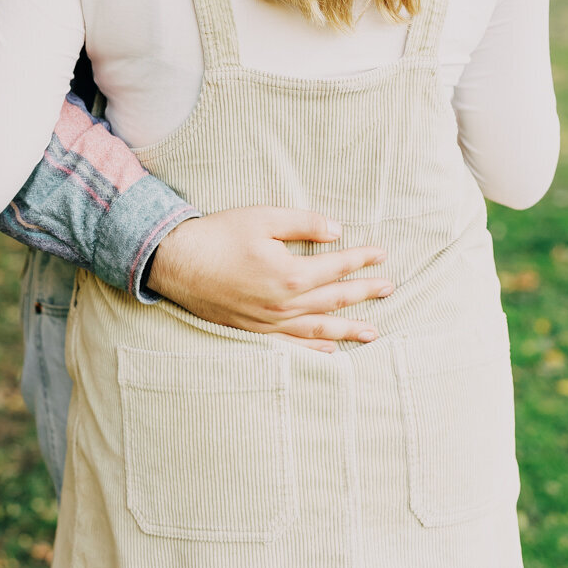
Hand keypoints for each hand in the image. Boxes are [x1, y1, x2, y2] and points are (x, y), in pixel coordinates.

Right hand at [147, 207, 392, 351]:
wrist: (177, 262)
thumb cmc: (220, 235)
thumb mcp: (263, 218)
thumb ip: (303, 224)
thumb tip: (337, 230)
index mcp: (289, 274)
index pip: (336, 267)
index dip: (362, 260)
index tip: (383, 255)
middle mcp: (284, 305)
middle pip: (334, 300)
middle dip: (364, 293)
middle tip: (390, 288)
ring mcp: (269, 323)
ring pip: (318, 328)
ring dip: (348, 328)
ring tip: (373, 331)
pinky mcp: (254, 332)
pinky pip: (292, 345)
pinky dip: (315, 348)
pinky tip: (330, 348)